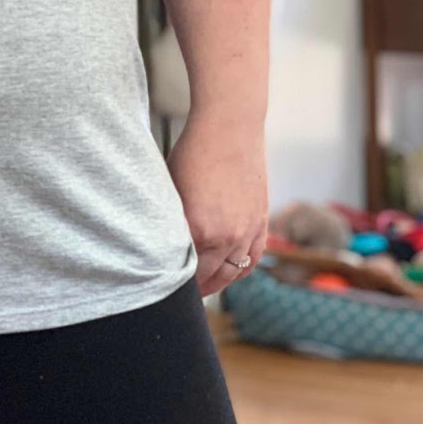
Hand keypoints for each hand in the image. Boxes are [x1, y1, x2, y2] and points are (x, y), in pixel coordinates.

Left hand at [165, 109, 268, 296]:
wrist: (230, 127)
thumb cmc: (193, 152)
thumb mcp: (171, 189)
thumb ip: (172, 222)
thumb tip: (162, 244)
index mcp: (199, 230)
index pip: (185, 271)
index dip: (173, 282)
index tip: (161, 288)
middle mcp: (227, 237)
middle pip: (209, 278)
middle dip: (194, 288)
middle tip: (178, 295)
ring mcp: (248, 231)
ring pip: (232, 273)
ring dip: (217, 283)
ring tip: (202, 288)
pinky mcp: (261, 222)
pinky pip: (252, 259)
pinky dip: (240, 270)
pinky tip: (229, 273)